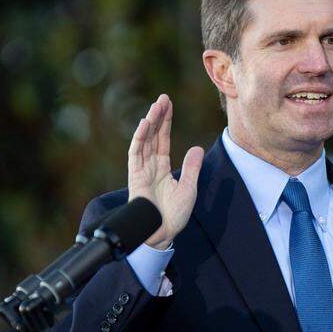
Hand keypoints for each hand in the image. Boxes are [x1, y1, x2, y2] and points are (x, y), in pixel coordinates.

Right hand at [128, 94, 203, 248]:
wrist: (162, 233)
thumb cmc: (174, 215)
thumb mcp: (189, 187)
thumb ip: (192, 167)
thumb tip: (198, 148)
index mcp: (161, 168)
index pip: (162, 139)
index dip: (166, 122)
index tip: (168, 104)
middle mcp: (149, 166)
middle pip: (153, 135)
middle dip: (158, 116)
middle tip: (163, 98)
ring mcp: (141, 170)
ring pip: (144, 140)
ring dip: (150, 122)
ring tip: (156, 106)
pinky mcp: (135, 176)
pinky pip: (136, 153)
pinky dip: (140, 137)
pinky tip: (145, 123)